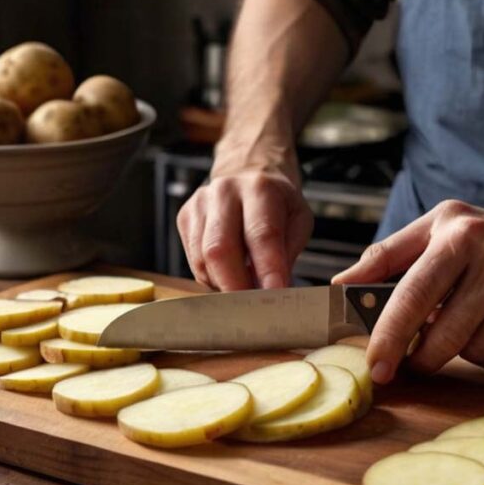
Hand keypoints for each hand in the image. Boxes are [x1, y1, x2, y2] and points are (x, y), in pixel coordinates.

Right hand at [177, 168, 313, 289]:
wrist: (247, 174)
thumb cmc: (277, 205)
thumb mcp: (298, 221)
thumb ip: (287, 254)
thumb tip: (275, 291)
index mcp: (260, 188)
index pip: (262, 234)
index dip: (267, 269)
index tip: (274, 296)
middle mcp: (225, 192)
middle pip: (220, 249)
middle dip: (236, 286)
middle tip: (252, 309)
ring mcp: (200, 204)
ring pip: (203, 259)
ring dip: (223, 284)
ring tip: (243, 290)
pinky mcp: (184, 218)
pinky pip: (193, 260)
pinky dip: (211, 277)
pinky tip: (227, 275)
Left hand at [334, 200, 483, 381]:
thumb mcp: (437, 228)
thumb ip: (386, 255)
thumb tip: (341, 285)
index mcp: (459, 236)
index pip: (413, 294)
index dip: (389, 335)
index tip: (375, 365)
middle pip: (440, 336)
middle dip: (419, 356)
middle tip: (411, 357)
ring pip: (465, 353)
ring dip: (454, 350)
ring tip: (464, 320)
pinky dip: (483, 354)